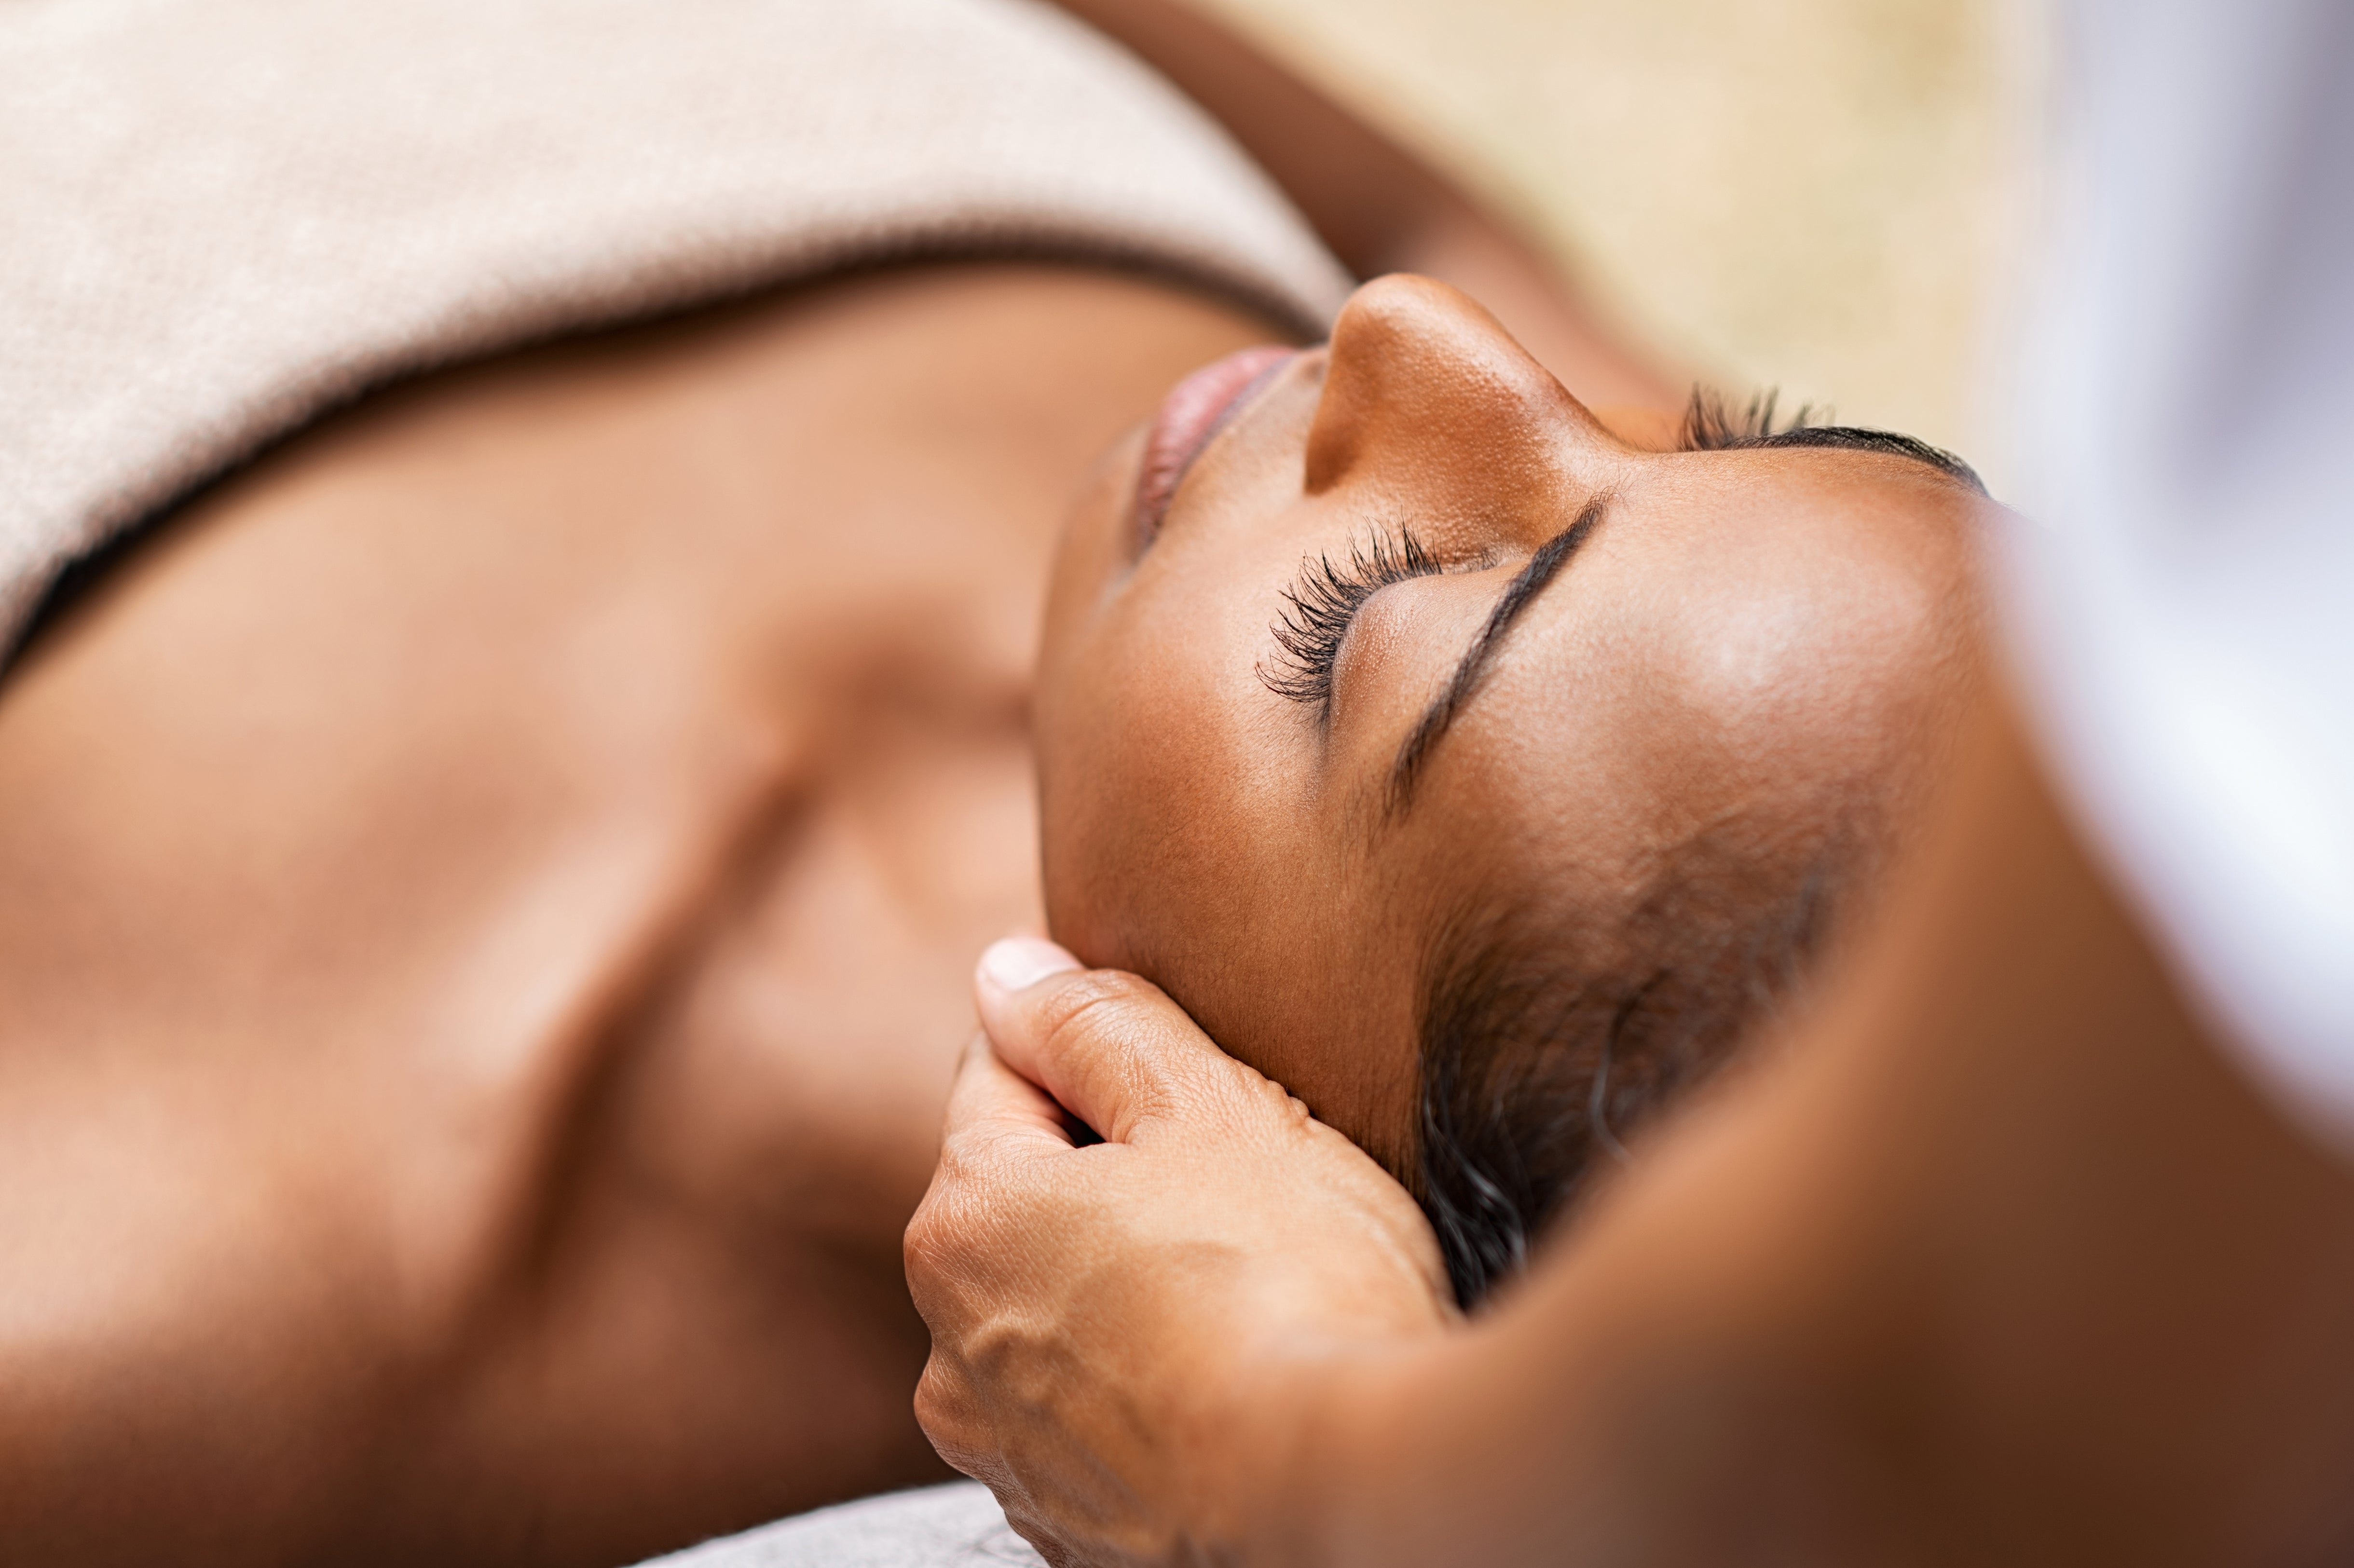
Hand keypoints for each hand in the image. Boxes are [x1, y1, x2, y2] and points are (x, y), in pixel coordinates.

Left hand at [905, 938, 1453, 1566]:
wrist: (1351, 1496)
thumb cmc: (1287, 1282)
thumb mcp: (1205, 1106)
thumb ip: (1095, 1024)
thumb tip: (1007, 971)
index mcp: (965, 1217)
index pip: (1003, 1075)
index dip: (1098, 1057)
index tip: (1186, 1080)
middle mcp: (950, 1343)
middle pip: (1026, 1199)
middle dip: (1112, 1175)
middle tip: (1241, 1188)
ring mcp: (1005, 1450)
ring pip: (1060, 1310)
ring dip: (1127, 1284)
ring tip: (1248, 1291)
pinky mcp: (1068, 1527)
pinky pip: (1098, 1412)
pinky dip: (1149, 1383)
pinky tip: (1236, 1375)